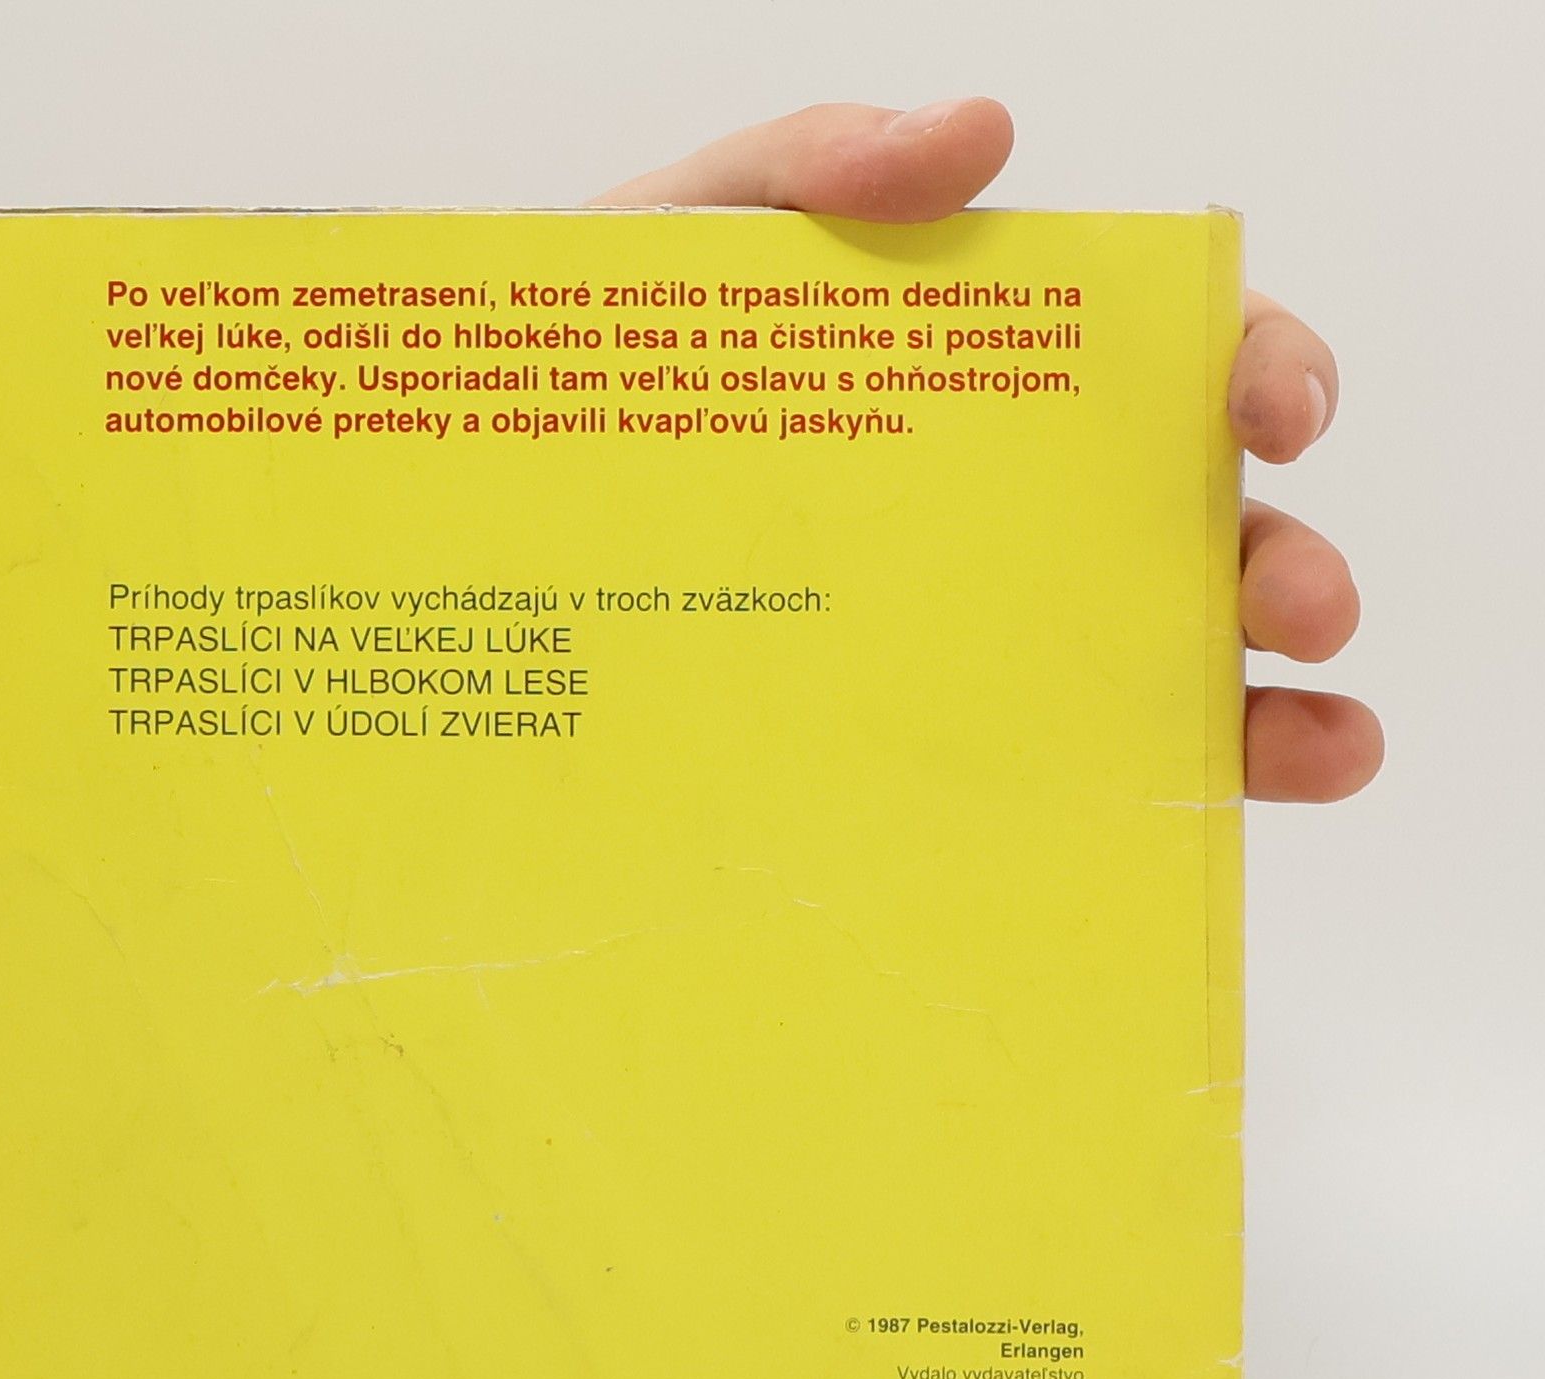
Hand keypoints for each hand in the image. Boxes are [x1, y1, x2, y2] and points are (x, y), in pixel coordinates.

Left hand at [589, 99, 1382, 802]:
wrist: (473, 517)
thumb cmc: (595, 374)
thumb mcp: (688, 242)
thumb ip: (814, 168)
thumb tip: (979, 137)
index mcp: (982, 386)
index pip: (1158, 366)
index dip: (1252, 368)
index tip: (1272, 409)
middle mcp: (1000, 522)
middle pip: (1184, 534)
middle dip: (1276, 561)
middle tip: (1295, 602)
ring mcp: (963, 645)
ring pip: (1150, 674)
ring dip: (1265, 710)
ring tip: (1319, 743)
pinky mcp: (905, 752)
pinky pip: (1044, 782)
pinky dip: (1146, 803)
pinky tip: (1199, 827)